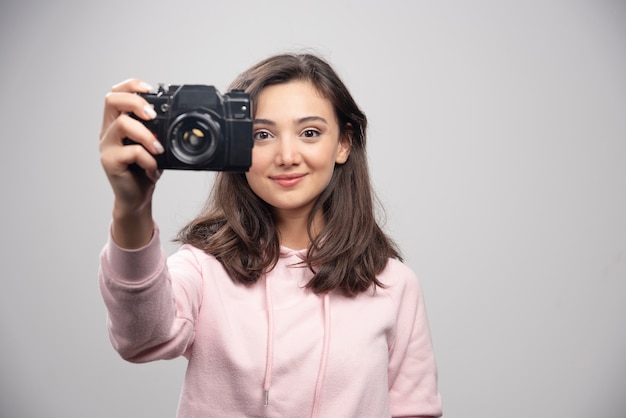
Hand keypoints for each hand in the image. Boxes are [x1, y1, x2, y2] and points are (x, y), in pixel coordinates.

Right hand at [99, 79, 161, 246]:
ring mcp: (106, 146)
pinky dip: (148, 159)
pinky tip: (153, 170)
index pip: (117, 93)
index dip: (132, 85)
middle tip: (152, 115)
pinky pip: (130, 152)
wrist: (137, 198)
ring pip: (122, 124)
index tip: (151, 90)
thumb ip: (160, 131)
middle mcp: (108, 131)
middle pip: (111, 100)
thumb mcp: (156, 146)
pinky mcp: (109, 162)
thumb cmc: (145, 170)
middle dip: (136, 102)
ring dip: (146, 134)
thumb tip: (182, 119)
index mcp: (117, 122)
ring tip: (159, 149)